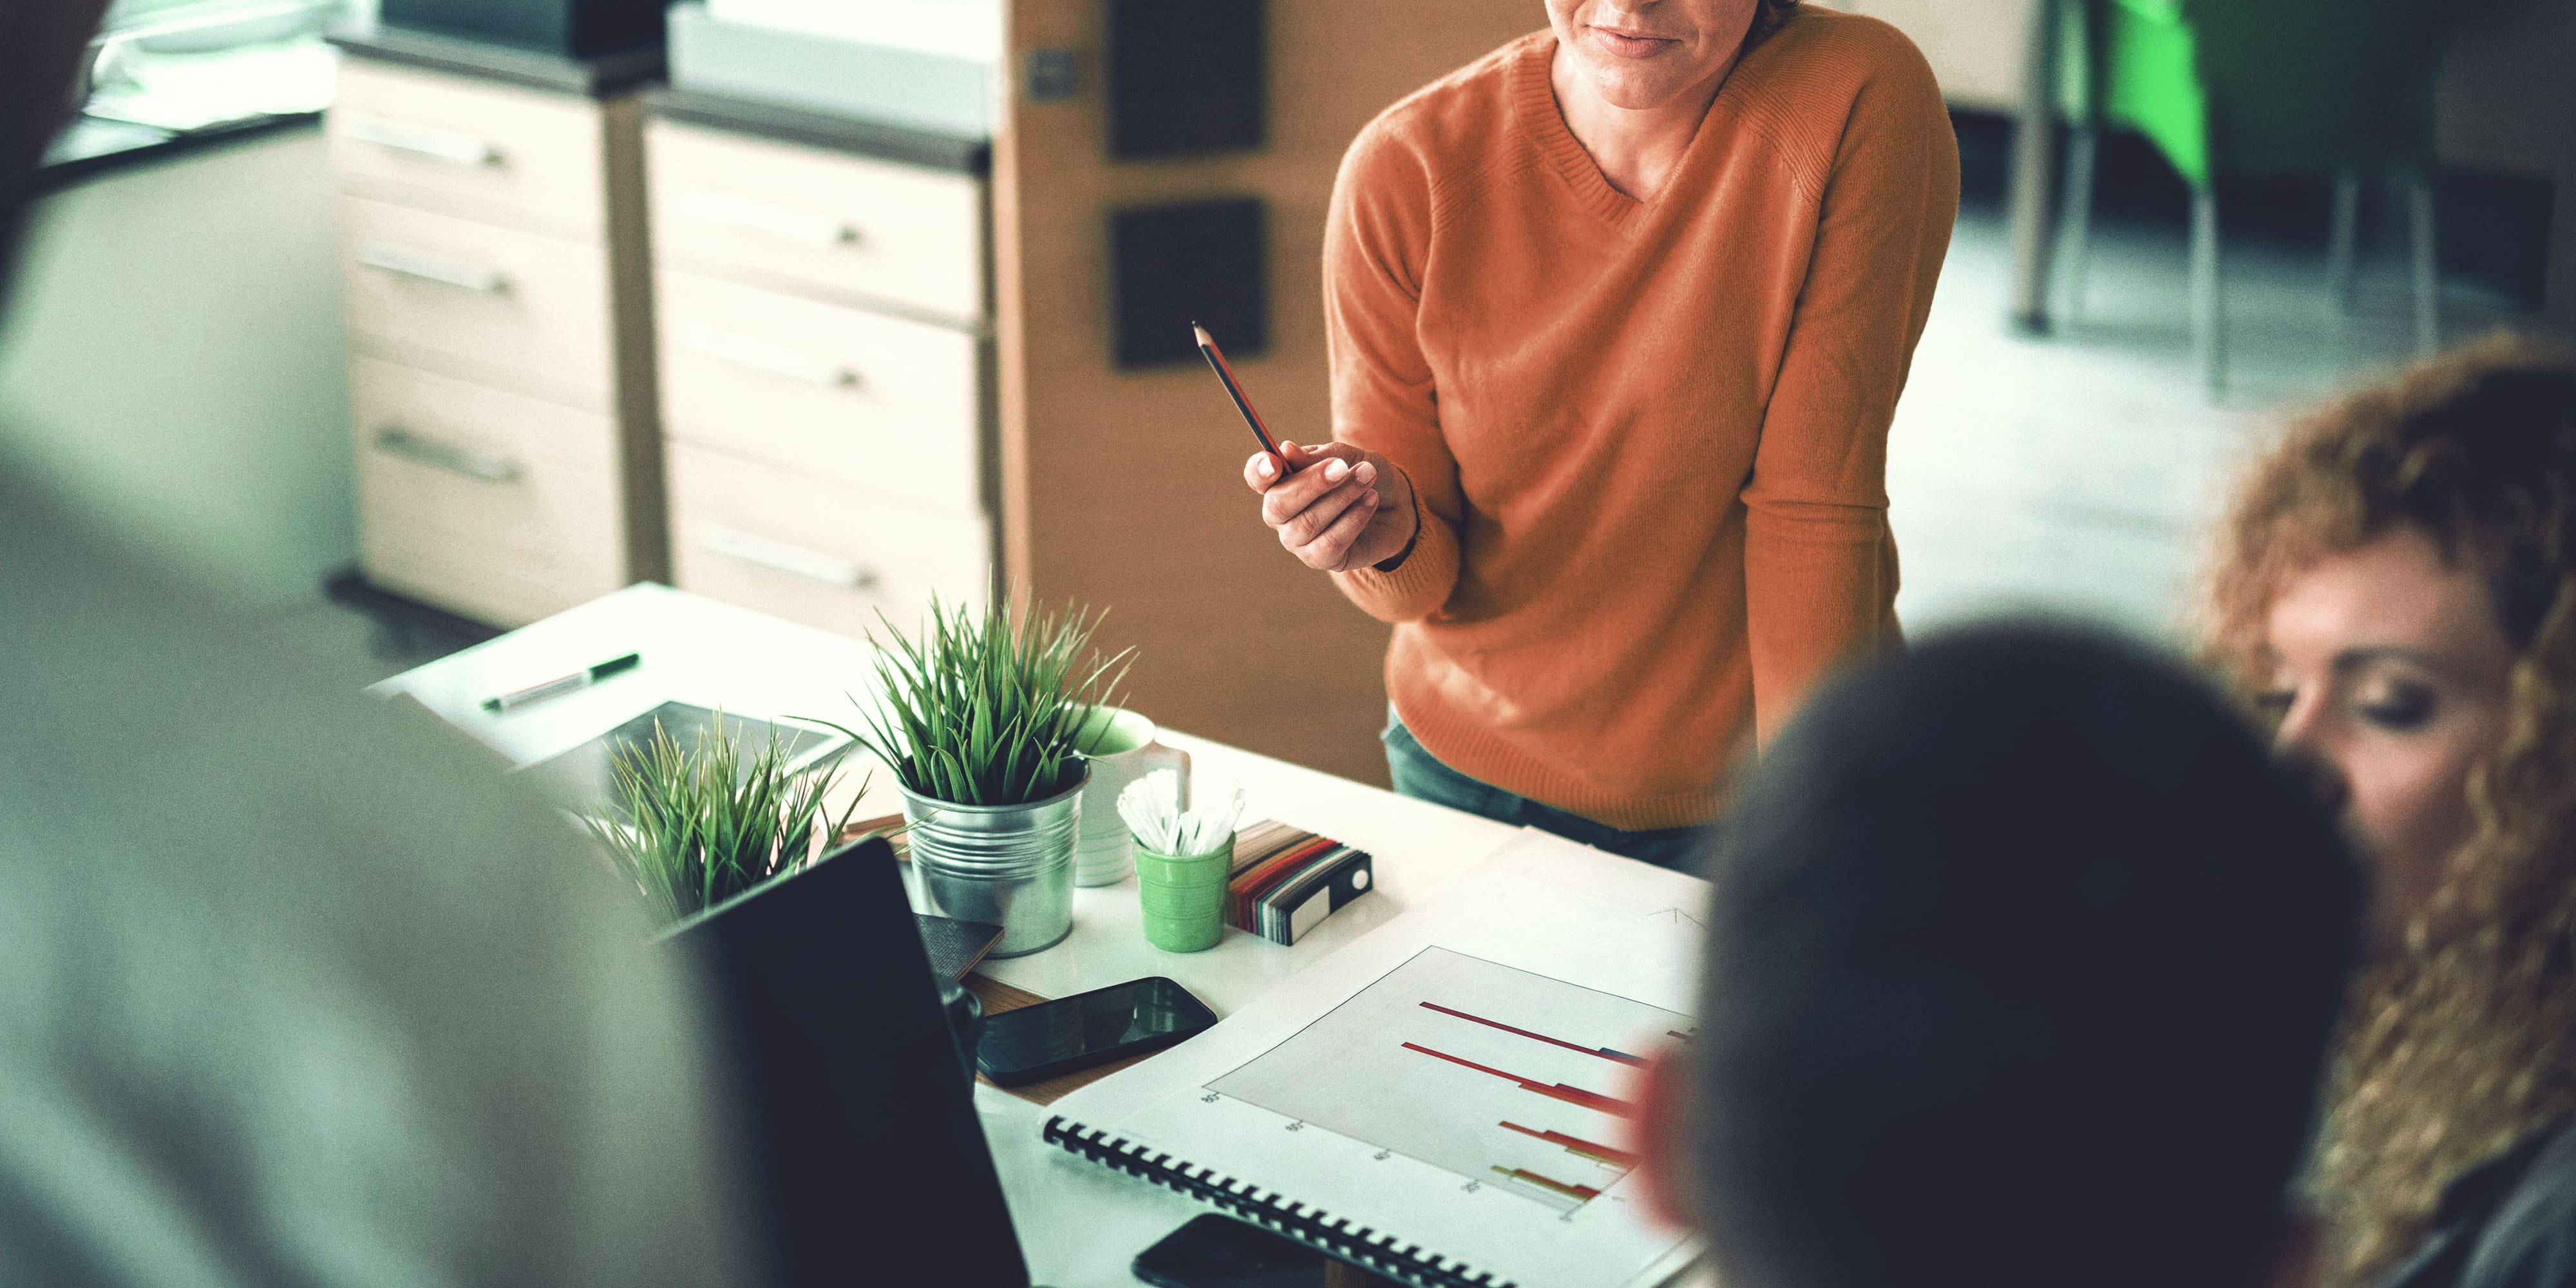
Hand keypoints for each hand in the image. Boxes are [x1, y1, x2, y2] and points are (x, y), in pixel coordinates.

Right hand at [1243, 441, 1417, 572]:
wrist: (1396, 504)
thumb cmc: (1363, 474)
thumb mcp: (1347, 456)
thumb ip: (1318, 456)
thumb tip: (1286, 450)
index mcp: (1280, 481)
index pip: (1257, 476)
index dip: (1260, 470)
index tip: (1275, 461)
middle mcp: (1281, 514)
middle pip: (1278, 505)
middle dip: (1311, 484)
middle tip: (1343, 468)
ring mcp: (1297, 540)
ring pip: (1308, 523)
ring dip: (1342, 497)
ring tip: (1368, 478)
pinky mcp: (1320, 559)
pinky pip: (1330, 543)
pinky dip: (1353, 519)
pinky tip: (1370, 500)